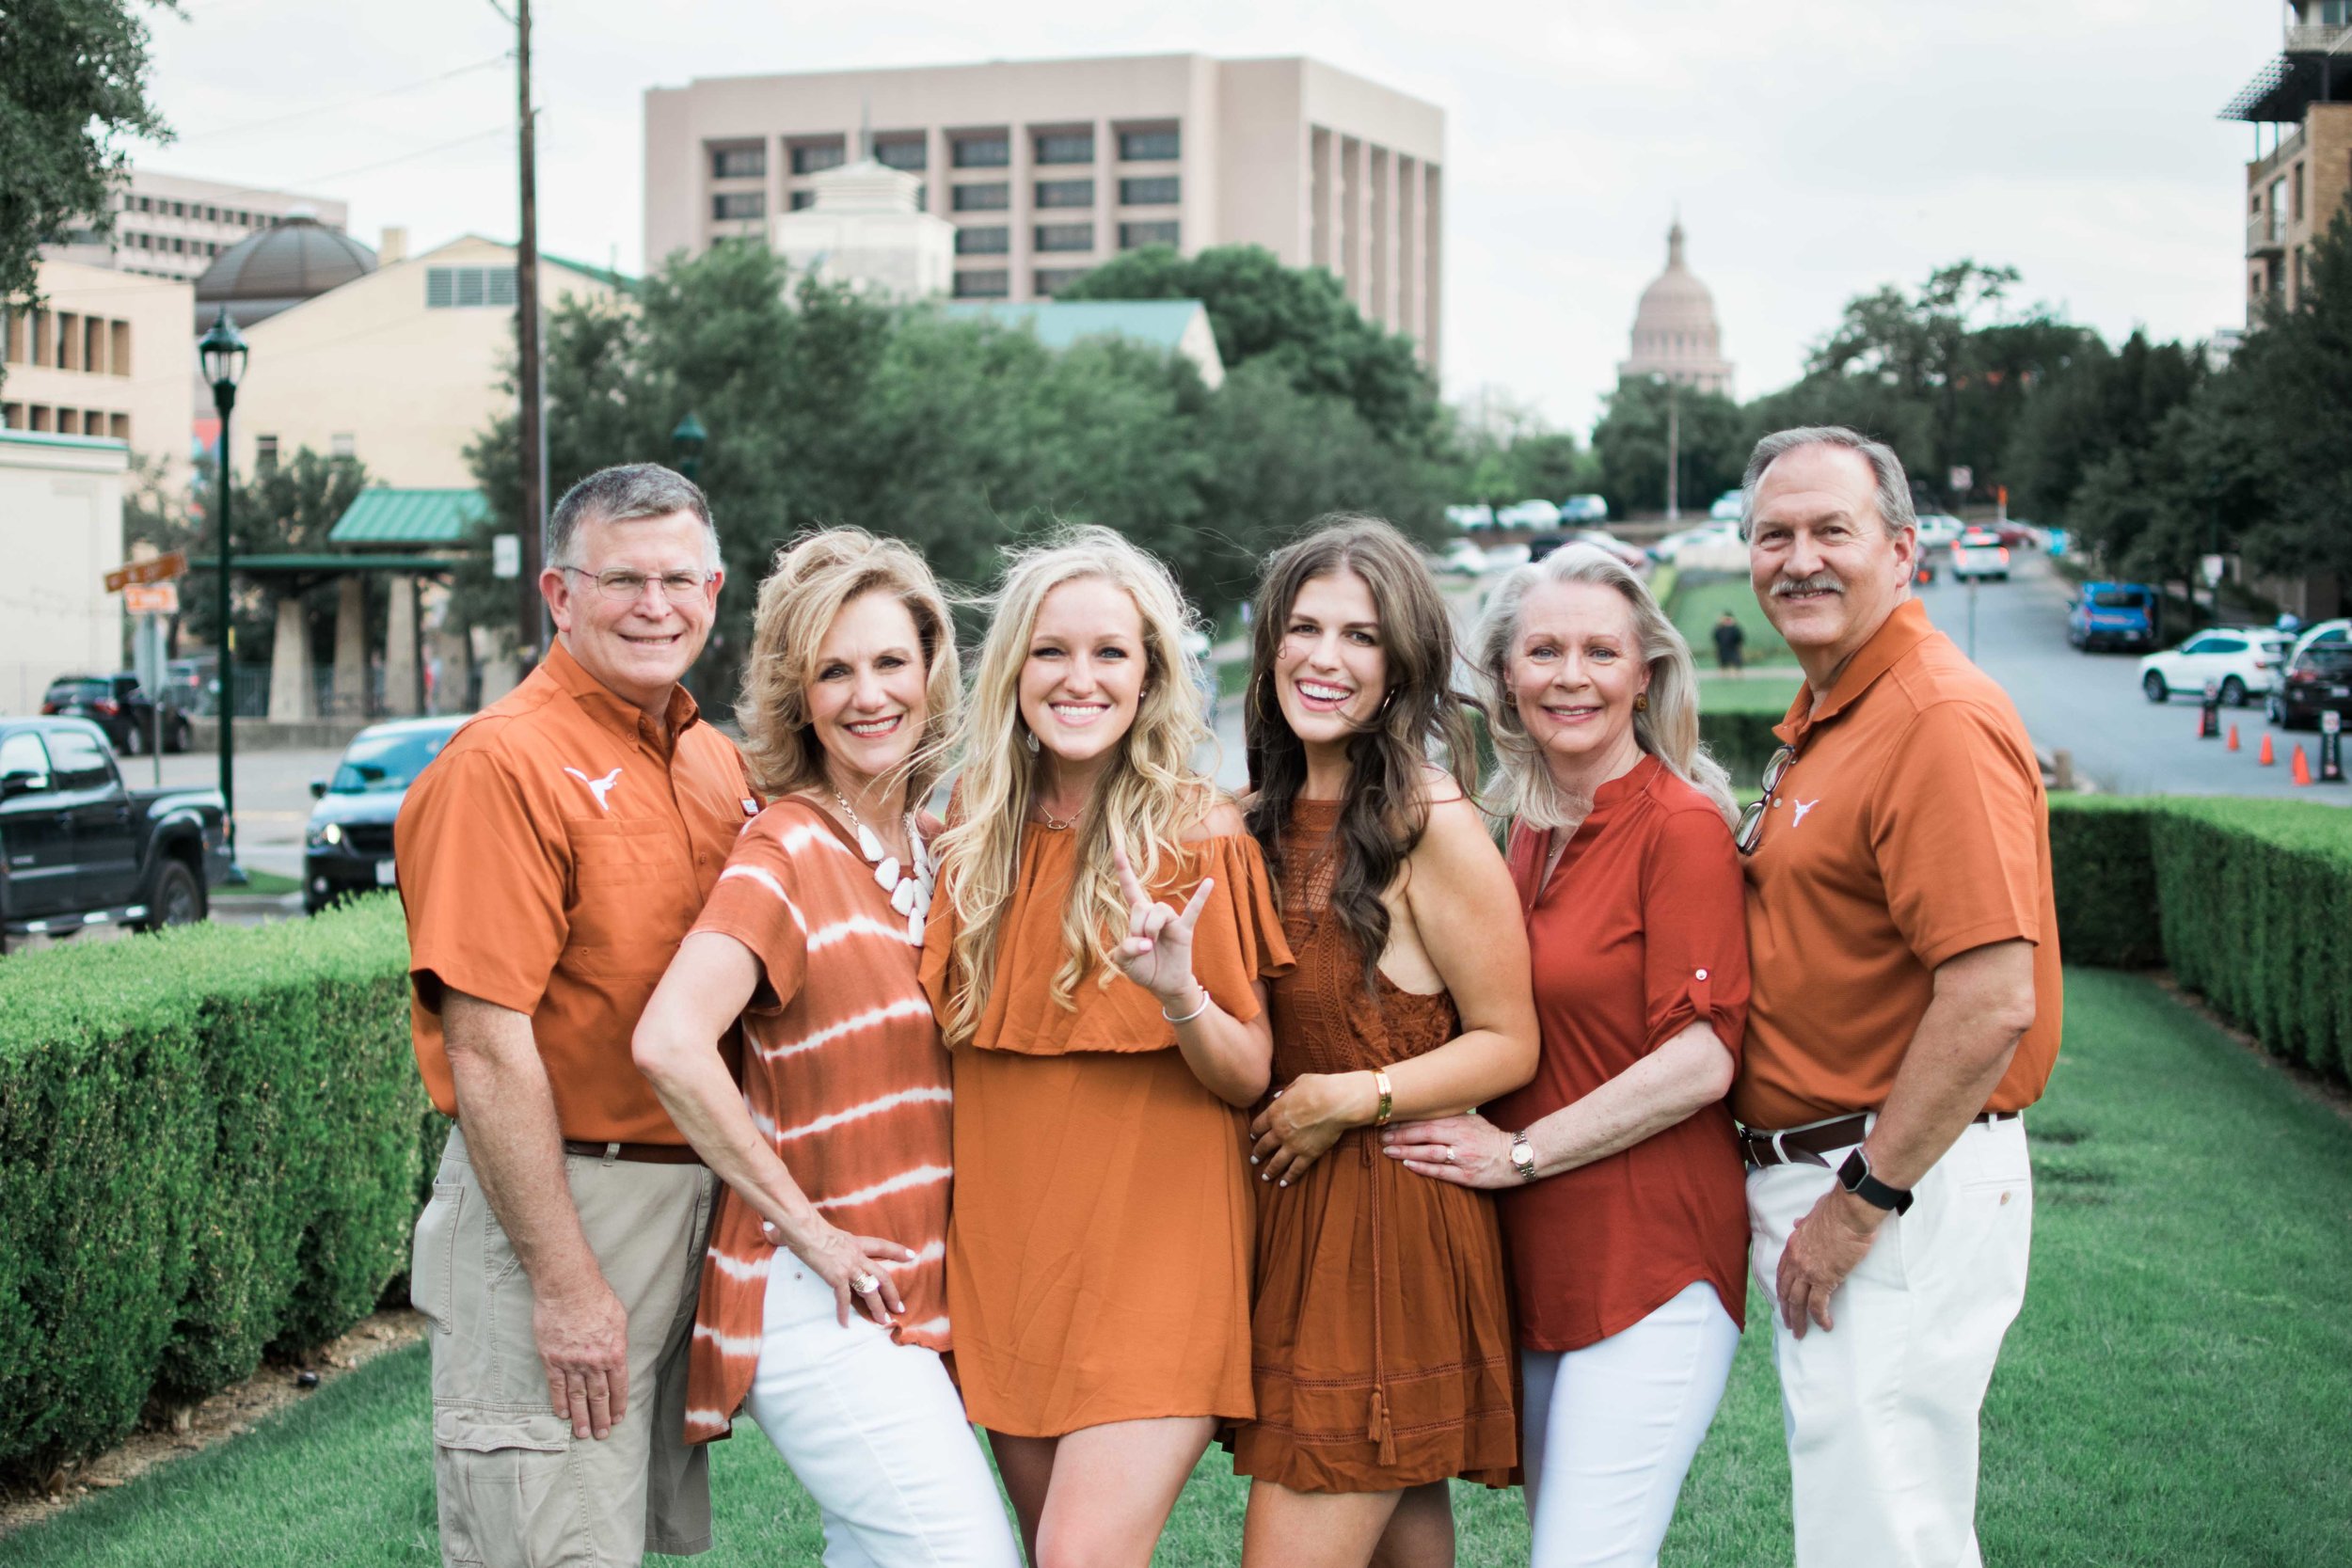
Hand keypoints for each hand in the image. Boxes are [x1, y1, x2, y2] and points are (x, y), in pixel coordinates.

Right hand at [533, 1273, 629, 1439]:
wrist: (567, 1288)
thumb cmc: (596, 1298)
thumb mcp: (619, 1319)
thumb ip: (618, 1342)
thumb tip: (616, 1356)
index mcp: (614, 1353)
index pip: (618, 1386)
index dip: (618, 1405)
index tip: (618, 1419)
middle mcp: (593, 1362)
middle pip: (598, 1397)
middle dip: (601, 1418)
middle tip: (602, 1435)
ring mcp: (571, 1363)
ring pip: (578, 1396)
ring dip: (581, 1417)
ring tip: (583, 1433)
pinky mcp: (552, 1359)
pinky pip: (557, 1386)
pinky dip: (560, 1402)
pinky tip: (563, 1414)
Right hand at [760, 1217, 914, 1328]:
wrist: (803, 1227)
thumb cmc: (804, 1225)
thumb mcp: (816, 1229)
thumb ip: (810, 1234)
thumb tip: (773, 1230)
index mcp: (855, 1242)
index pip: (881, 1246)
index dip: (897, 1252)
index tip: (912, 1256)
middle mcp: (856, 1255)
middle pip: (882, 1275)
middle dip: (892, 1293)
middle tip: (900, 1308)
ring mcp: (848, 1267)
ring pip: (870, 1290)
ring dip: (877, 1308)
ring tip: (883, 1322)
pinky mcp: (836, 1277)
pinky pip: (844, 1299)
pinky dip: (844, 1313)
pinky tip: (844, 1324)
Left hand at [1110, 844, 1212, 1008]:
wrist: (1164, 987)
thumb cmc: (1144, 970)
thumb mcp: (1124, 962)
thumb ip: (1125, 949)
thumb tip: (1145, 942)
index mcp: (1138, 918)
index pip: (1131, 889)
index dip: (1124, 871)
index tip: (1118, 849)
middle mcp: (1155, 914)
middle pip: (1141, 905)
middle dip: (1136, 926)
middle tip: (1141, 946)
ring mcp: (1171, 921)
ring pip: (1159, 910)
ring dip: (1151, 927)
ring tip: (1152, 944)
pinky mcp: (1184, 930)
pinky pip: (1194, 911)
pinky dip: (1201, 897)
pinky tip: (1209, 882)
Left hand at [1248, 1073, 1375, 1185]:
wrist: (1336, 1102)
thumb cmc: (1319, 1087)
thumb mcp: (1298, 1082)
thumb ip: (1285, 1092)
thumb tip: (1278, 1097)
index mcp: (1275, 1113)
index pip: (1258, 1126)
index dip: (1254, 1132)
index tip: (1253, 1137)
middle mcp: (1279, 1131)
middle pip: (1263, 1146)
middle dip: (1257, 1153)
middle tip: (1254, 1159)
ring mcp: (1293, 1145)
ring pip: (1276, 1162)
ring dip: (1269, 1170)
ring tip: (1265, 1177)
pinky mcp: (1308, 1154)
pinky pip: (1295, 1170)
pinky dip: (1289, 1178)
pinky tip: (1283, 1184)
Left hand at [1380, 1114, 1517, 1189]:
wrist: (1518, 1157)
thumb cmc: (1491, 1138)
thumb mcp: (1473, 1121)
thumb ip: (1451, 1118)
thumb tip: (1426, 1112)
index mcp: (1461, 1123)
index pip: (1427, 1120)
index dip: (1405, 1121)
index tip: (1387, 1122)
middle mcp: (1461, 1138)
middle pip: (1424, 1134)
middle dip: (1400, 1135)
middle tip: (1382, 1137)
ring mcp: (1464, 1157)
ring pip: (1429, 1152)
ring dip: (1406, 1151)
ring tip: (1388, 1151)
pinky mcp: (1468, 1176)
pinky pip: (1441, 1171)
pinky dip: (1423, 1167)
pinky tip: (1408, 1164)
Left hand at [1775, 1185, 1885, 1336]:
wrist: (1850, 1212)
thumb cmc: (1837, 1209)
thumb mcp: (1814, 1213)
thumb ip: (1805, 1222)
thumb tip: (1797, 1223)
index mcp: (1793, 1245)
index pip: (1782, 1273)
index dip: (1782, 1289)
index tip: (1783, 1301)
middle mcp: (1796, 1260)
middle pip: (1786, 1291)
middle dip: (1786, 1310)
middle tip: (1788, 1324)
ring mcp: (1808, 1271)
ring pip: (1797, 1302)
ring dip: (1798, 1320)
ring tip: (1800, 1333)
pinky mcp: (1825, 1279)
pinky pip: (1817, 1304)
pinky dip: (1820, 1318)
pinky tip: (1825, 1326)